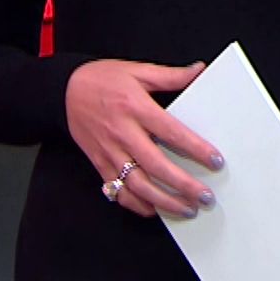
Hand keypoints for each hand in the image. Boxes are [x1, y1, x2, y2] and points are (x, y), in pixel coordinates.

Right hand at [65, 59, 224, 220]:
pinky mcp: (99, 164)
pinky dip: (136, 205)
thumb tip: (198, 70)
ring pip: (137, 185)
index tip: (216, 161)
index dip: (195, 148)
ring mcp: (109, 152)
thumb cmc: (102, 79)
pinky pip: (118, 191)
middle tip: (206, 198)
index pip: (171, 132)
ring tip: (187, 209)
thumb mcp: (137, 70)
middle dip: (183, 185)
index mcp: (135, 107)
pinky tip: (154, 209)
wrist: (63, 91)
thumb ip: (170, 75)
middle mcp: (122, 133)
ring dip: (163, 201)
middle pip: (155, 165)